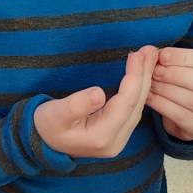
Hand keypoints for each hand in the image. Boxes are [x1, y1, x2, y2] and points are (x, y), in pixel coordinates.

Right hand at [34, 46, 155, 158]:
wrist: (43, 141)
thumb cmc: (46, 125)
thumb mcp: (53, 114)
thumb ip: (75, 105)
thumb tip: (98, 93)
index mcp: (101, 137)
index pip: (125, 104)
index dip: (134, 78)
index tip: (136, 54)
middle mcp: (115, 142)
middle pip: (136, 104)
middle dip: (144, 75)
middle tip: (150, 50)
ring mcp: (119, 140)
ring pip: (138, 106)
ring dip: (144, 80)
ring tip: (148, 57)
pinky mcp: (118, 134)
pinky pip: (133, 109)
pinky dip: (138, 89)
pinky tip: (141, 74)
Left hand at [148, 47, 192, 141]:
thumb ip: (184, 58)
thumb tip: (159, 54)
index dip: (184, 58)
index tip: (163, 55)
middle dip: (176, 75)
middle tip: (155, 71)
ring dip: (168, 91)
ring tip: (151, 83)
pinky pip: (183, 118)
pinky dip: (163, 106)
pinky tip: (149, 97)